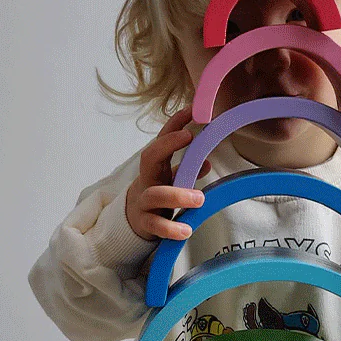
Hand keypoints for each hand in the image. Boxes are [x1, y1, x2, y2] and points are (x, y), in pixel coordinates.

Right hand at [125, 106, 210, 241]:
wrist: (134, 221)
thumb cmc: (156, 195)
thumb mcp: (170, 180)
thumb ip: (187, 171)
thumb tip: (207, 163)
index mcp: (154, 167)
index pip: (161, 140)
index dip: (173, 124)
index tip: (191, 110)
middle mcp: (146, 181)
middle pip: (150, 158)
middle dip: (168, 145)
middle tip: (191, 137)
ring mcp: (144, 202)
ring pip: (155, 194)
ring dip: (178, 195)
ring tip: (200, 199)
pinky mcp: (145, 223)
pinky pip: (157, 225)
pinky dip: (172, 228)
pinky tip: (186, 230)